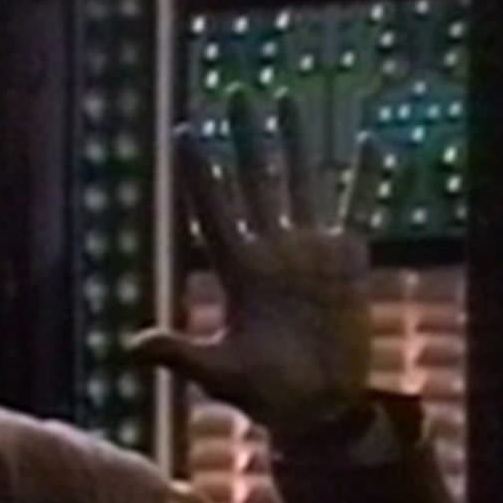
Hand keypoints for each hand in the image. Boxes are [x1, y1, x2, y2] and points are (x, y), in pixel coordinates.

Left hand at [126, 87, 381, 437]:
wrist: (319, 408)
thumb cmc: (266, 395)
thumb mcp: (220, 374)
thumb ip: (181, 355)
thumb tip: (132, 346)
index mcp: (239, 272)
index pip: (214, 211)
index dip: (200, 173)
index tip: (185, 132)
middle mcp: (271, 252)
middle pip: (255, 182)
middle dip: (246, 139)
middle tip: (236, 94)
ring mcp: (309, 253)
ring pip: (301, 183)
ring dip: (296, 142)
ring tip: (287, 99)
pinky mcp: (347, 263)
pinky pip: (358, 209)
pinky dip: (366, 178)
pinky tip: (370, 140)